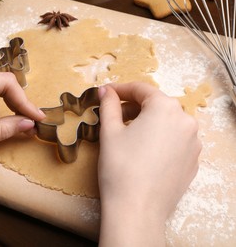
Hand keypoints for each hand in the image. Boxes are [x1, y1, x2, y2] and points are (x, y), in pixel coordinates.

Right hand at [97, 82, 200, 245]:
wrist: (136, 209)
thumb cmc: (121, 168)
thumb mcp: (110, 131)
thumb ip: (109, 105)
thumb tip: (106, 92)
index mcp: (165, 108)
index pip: (141, 89)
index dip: (120, 89)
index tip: (106, 94)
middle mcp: (185, 122)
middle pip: (156, 105)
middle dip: (134, 107)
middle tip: (113, 115)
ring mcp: (193, 143)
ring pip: (167, 123)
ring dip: (147, 122)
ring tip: (127, 135)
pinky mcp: (192, 161)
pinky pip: (174, 141)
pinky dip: (159, 139)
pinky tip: (143, 151)